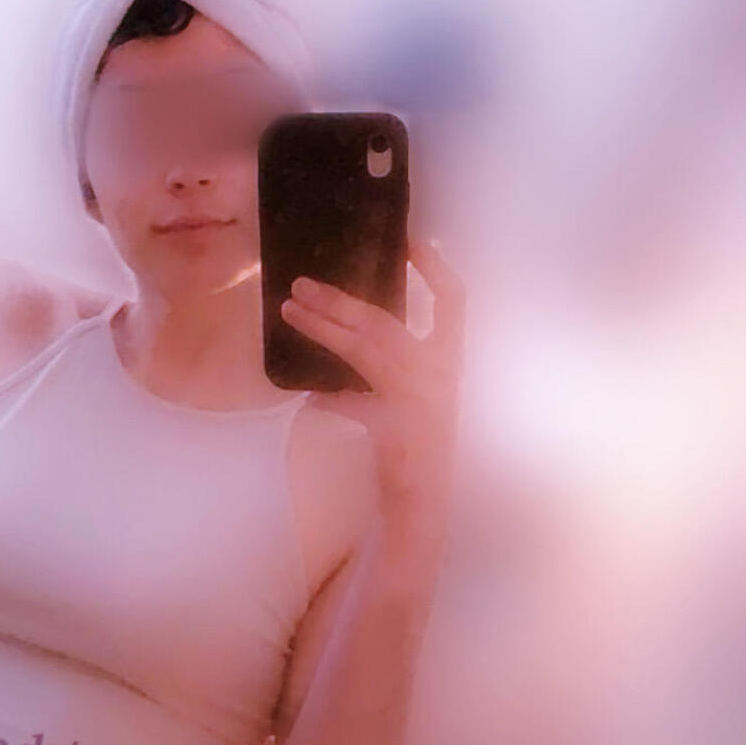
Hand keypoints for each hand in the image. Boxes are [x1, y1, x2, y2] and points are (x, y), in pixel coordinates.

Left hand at [281, 239, 465, 536]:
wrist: (422, 504)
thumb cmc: (412, 451)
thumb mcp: (403, 402)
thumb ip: (377, 375)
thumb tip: (335, 351)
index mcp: (449, 363)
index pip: (454, 301)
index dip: (436, 268)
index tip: (412, 239)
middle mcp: (440, 375)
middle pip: (386, 322)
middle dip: (340, 300)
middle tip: (302, 283)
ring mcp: (419, 399)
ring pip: (365, 349)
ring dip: (324, 328)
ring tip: (290, 309)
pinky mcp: (395, 426)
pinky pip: (353, 401)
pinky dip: (329, 395)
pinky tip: (308, 394)